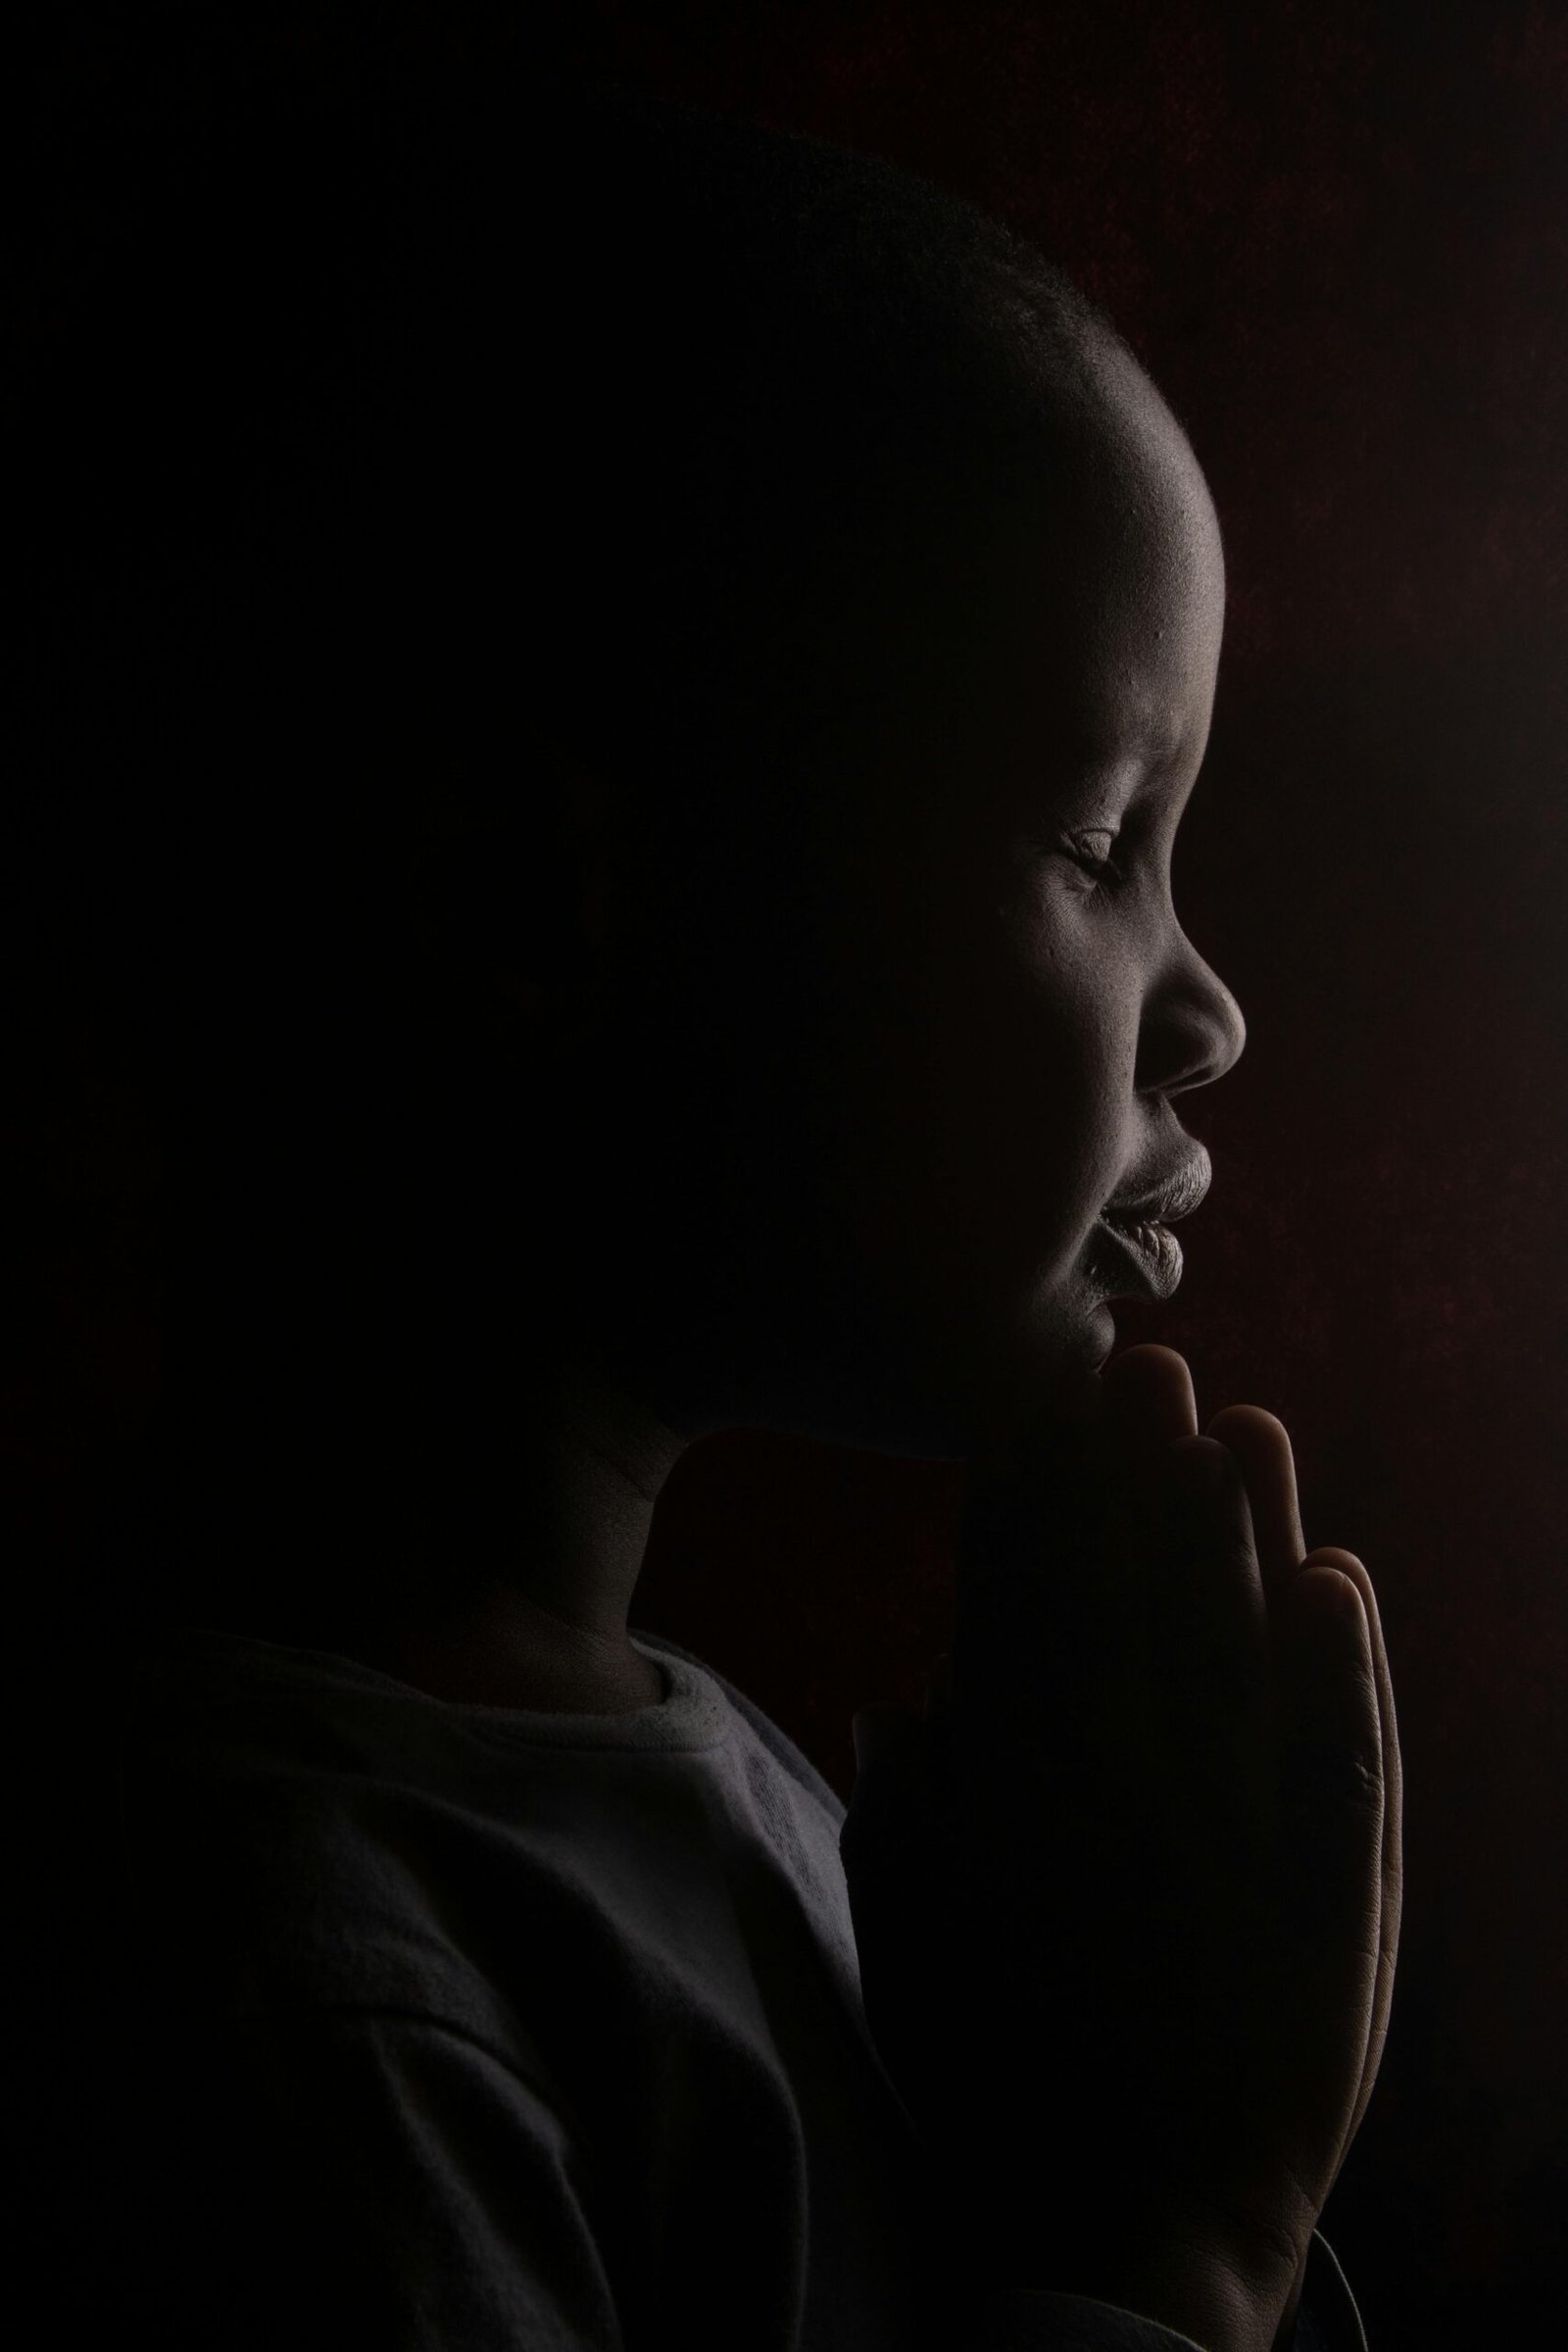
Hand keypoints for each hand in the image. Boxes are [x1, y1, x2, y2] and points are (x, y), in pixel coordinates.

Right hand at [840, 1346, 1401, 2351]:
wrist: (1125, 2244)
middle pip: (1132, 1605)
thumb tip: (908, 1693)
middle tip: (1149, 1364)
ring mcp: (1235, 1851)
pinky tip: (1346, 1585)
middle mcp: (1120, 1801)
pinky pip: (1347, 1767)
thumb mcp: (903, 1943)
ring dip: (1248, 1536)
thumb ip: (897, 1809)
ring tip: (1250, 1430)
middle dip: (1139, 1476)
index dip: (1031, 1497)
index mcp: (1008, 1799)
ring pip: (1240, 1658)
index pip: (1016, 1610)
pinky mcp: (1331, 1910)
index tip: (1038, 1398)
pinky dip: (1348, 1673)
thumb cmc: (996, 2084)